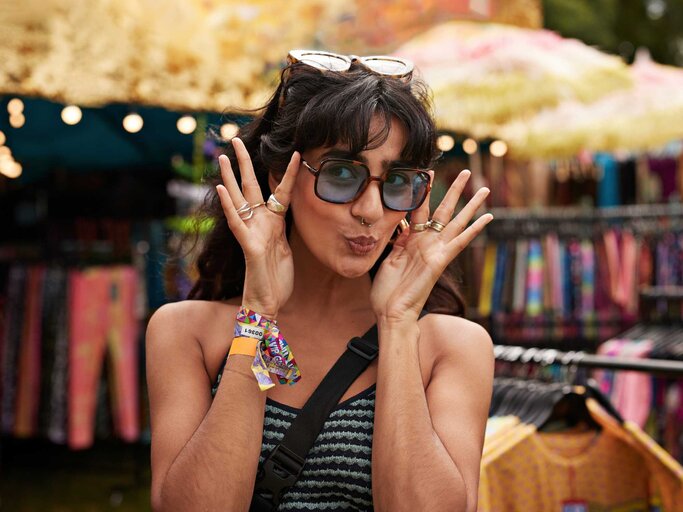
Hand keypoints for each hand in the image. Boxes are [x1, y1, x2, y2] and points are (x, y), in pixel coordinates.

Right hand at [215, 138, 299, 317]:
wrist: (268, 303)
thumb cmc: (276, 278)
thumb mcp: (285, 248)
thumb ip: (282, 228)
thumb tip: (285, 211)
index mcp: (273, 223)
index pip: (279, 191)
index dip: (287, 173)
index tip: (295, 153)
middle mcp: (260, 223)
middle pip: (251, 187)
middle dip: (245, 163)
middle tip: (235, 139)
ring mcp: (252, 233)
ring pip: (240, 200)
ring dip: (231, 178)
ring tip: (222, 157)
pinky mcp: (249, 247)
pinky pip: (237, 224)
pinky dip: (229, 206)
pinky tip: (222, 189)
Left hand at [370, 170, 492, 324]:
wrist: (391, 314)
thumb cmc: (386, 292)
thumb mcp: (387, 259)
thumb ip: (397, 240)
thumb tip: (401, 223)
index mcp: (412, 241)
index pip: (420, 209)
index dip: (424, 190)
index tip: (426, 171)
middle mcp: (427, 243)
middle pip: (443, 211)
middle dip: (453, 191)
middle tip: (464, 172)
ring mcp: (436, 251)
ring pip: (456, 222)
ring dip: (470, 205)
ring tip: (484, 188)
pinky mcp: (440, 261)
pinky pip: (460, 242)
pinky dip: (474, 230)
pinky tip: (488, 218)